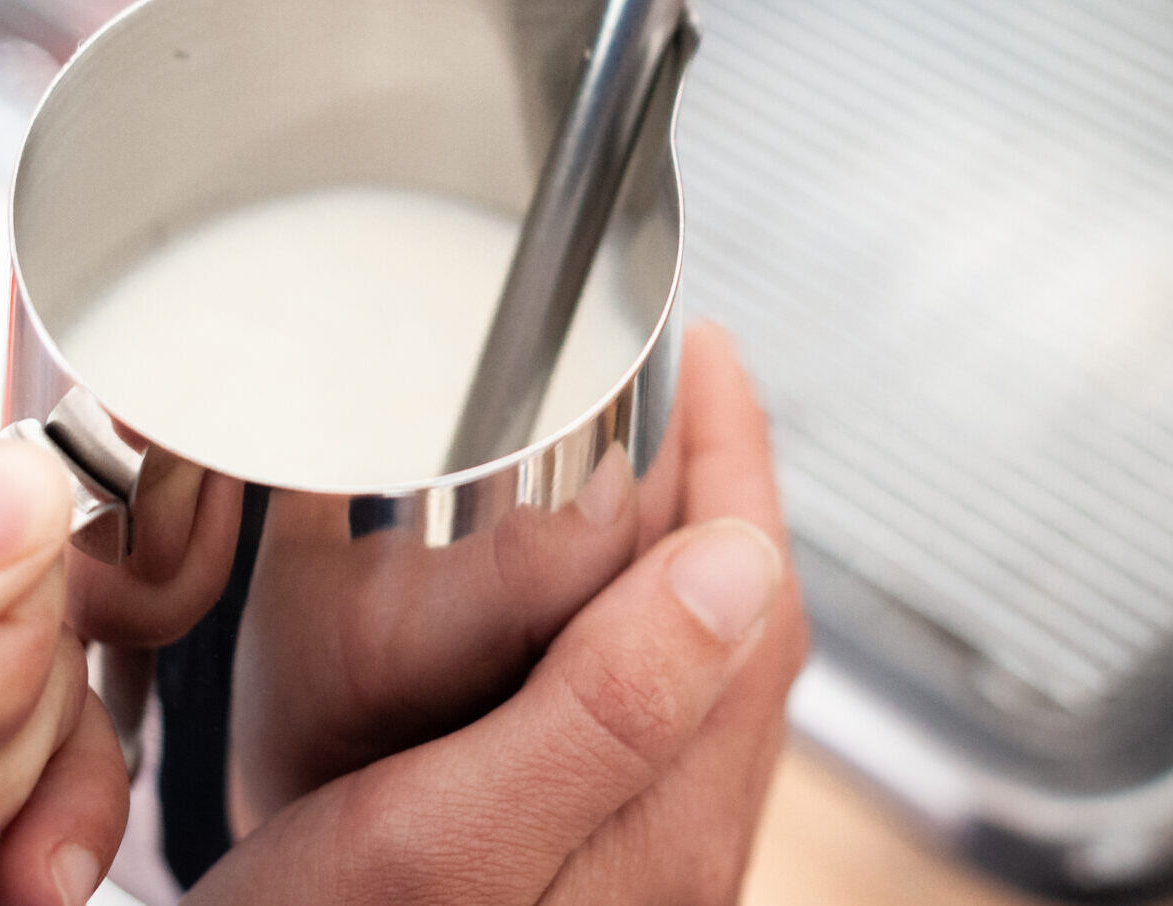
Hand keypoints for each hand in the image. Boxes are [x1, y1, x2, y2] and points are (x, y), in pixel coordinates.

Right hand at [186, 324, 806, 903]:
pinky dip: (614, 606)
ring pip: (684, 654)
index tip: (710, 352)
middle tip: (663, 379)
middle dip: (712, 478)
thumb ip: (605, 707)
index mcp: (662, 816)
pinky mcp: (568, 856)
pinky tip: (554, 589)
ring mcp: (624, 853)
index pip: (751, 593)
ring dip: (668, 537)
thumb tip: (734, 564)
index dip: (738, 455)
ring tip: (616, 451)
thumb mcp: (455, 832)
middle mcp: (667, 838)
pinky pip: (631, 700)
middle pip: (732, 615)